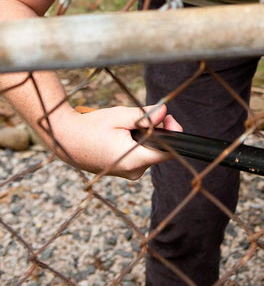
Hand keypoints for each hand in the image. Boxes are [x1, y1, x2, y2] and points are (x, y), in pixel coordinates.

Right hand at [53, 103, 181, 179]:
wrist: (66, 140)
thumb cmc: (91, 127)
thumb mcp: (119, 115)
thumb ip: (144, 115)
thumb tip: (165, 112)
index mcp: (133, 161)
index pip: (167, 153)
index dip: (174, 135)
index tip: (169, 118)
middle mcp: (133, 172)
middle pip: (158, 150)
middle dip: (158, 131)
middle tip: (149, 114)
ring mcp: (128, 174)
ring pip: (149, 152)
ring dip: (146, 136)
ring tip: (129, 124)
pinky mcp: (124, 170)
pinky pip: (140, 155)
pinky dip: (138, 142)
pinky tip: (124, 133)